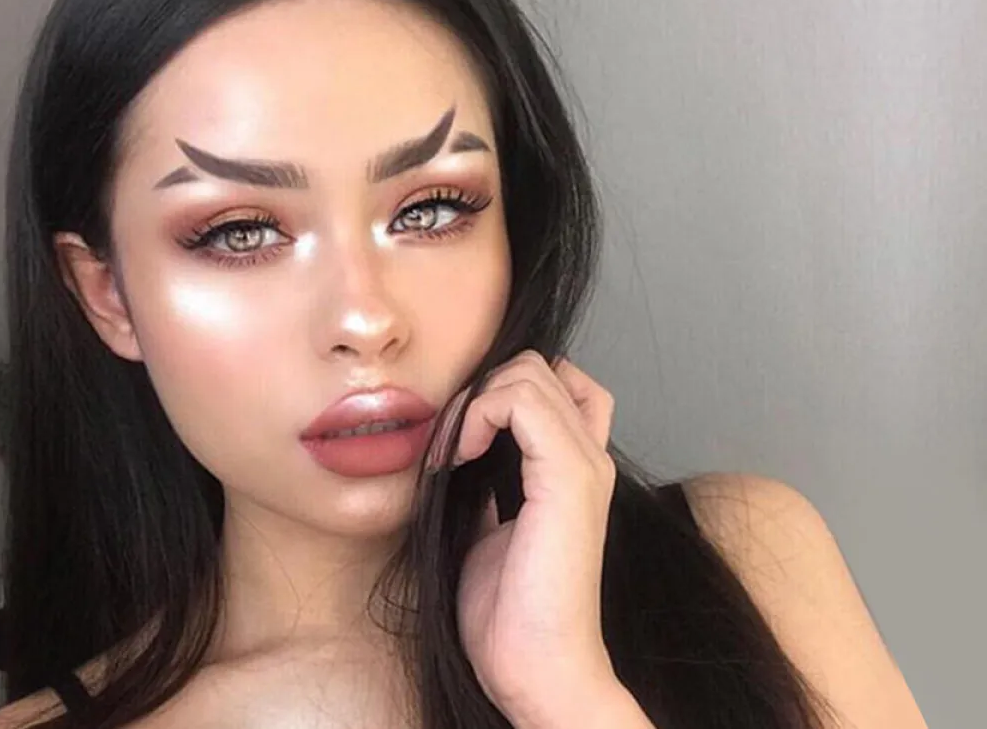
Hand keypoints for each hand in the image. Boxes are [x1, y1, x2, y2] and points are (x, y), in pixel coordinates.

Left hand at [452, 351, 624, 725]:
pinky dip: (476, 415)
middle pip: (536, 367)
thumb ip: (484, 485)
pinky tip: (458, 457)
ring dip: (471, 402)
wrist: (535, 669)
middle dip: (479, 390)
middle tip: (449, 442)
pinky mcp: (569, 477)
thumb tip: (453, 453)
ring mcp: (584, 464)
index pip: (554, 383)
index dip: (500, 390)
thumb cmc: (509, 614)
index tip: (458, 437)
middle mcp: (588, 457)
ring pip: (527, 372)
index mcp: (572, 468)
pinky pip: (520, 401)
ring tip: (451, 452)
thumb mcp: (485, 529)